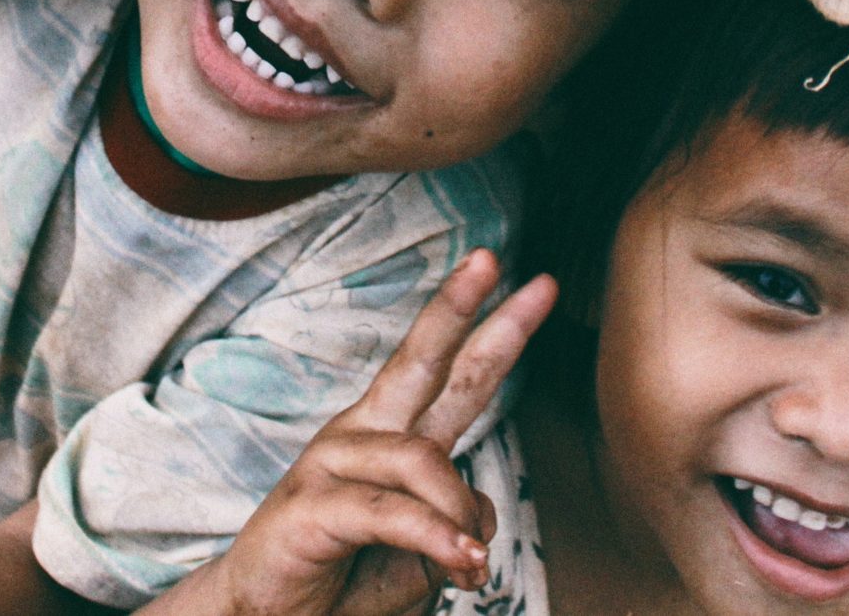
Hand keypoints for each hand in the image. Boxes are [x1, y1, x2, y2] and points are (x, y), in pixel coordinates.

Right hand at [192, 252, 555, 615]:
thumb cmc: (346, 583)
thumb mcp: (424, 558)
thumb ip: (457, 524)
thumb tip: (478, 518)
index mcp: (391, 437)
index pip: (450, 373)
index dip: (494, 328)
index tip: (538, 285)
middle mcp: (362, 435)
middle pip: (420, 361)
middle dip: (464, 311)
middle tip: (502, 265)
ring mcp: (330, 464)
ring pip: (423, 461)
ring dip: (458, 519)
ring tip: (471, 569)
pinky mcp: (310, 506)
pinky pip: (391, 512)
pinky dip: (435, 537)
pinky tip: (462, 563)